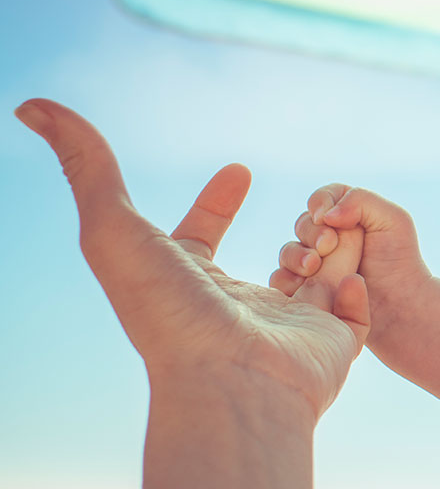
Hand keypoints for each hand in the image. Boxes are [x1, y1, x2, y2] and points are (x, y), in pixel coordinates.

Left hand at [16, 98, 369, 419]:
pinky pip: (358, 312)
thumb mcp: (113, 228)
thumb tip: (31, 106)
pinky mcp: (333, 345)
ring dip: (332, 247)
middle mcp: (238, 307)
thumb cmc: (168, 312)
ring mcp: (289, 327)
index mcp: (189, 284)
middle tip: (315, 205)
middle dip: (298, 226)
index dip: (216, 201)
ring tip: (336, 231)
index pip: (200, 236)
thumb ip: (86, 166)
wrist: (230, 383)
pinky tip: (348, 278)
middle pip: (270, 253)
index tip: (238, 169)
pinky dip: (358, 289)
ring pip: (323, 274)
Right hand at [270, 183, 429, 343]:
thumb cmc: (400, 261)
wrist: (401, 306)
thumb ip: (360, 200)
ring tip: (314, 266)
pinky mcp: (306, 290)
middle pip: (303, 224)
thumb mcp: (393, 220)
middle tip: (328, 246)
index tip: (328, 219)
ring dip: (297, 256)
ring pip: (289, 252)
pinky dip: (288, 280)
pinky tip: (304, 284)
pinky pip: (281, 281)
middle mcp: (328, 238)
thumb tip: (324, 215)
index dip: (320, 203)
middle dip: (311, 233)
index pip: (322, 198)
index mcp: (348, 216)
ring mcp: (315, 265)